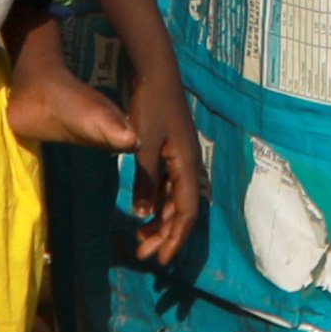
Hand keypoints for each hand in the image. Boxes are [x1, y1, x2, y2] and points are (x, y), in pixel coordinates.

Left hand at [119, 71, 205, 271]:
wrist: (153, 72)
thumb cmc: (149, 105)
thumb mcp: (144, 145)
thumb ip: (145, 179)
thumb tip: (143, 213)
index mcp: (187, 164)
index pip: (187, 211)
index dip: (175, 237)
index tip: (162, 259)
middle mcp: (188, 164)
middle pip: (182, 209)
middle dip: (166, 235)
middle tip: (145, 256)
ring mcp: (180, 157)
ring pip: (174, 199)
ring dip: (160, 221)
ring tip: (142, 240)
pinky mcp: (169, 150)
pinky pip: (167, 186)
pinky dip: (156, 202)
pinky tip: (143, 212)